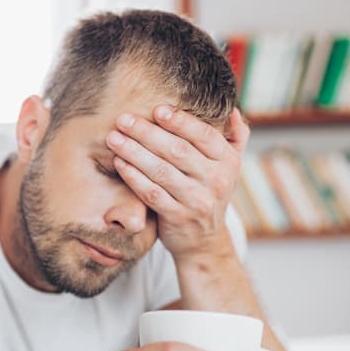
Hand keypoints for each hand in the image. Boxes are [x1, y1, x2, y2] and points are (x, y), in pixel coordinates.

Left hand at [106, 106, 249, 261]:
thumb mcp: (230, 167)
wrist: (204, 240)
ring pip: (162, 171)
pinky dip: (133, 177)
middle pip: (178, 151)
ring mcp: (197, 201)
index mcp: (228, 162)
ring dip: (134, 152)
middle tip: (123, 119)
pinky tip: (119, 163)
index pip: (204, 136)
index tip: (157, 110)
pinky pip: (151, 193)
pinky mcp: (177, 217)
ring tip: (114, 138)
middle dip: (147, 133)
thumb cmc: (209, 192)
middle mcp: (216, 181)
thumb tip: (231, 110)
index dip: (181, 122)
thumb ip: (234, 137)